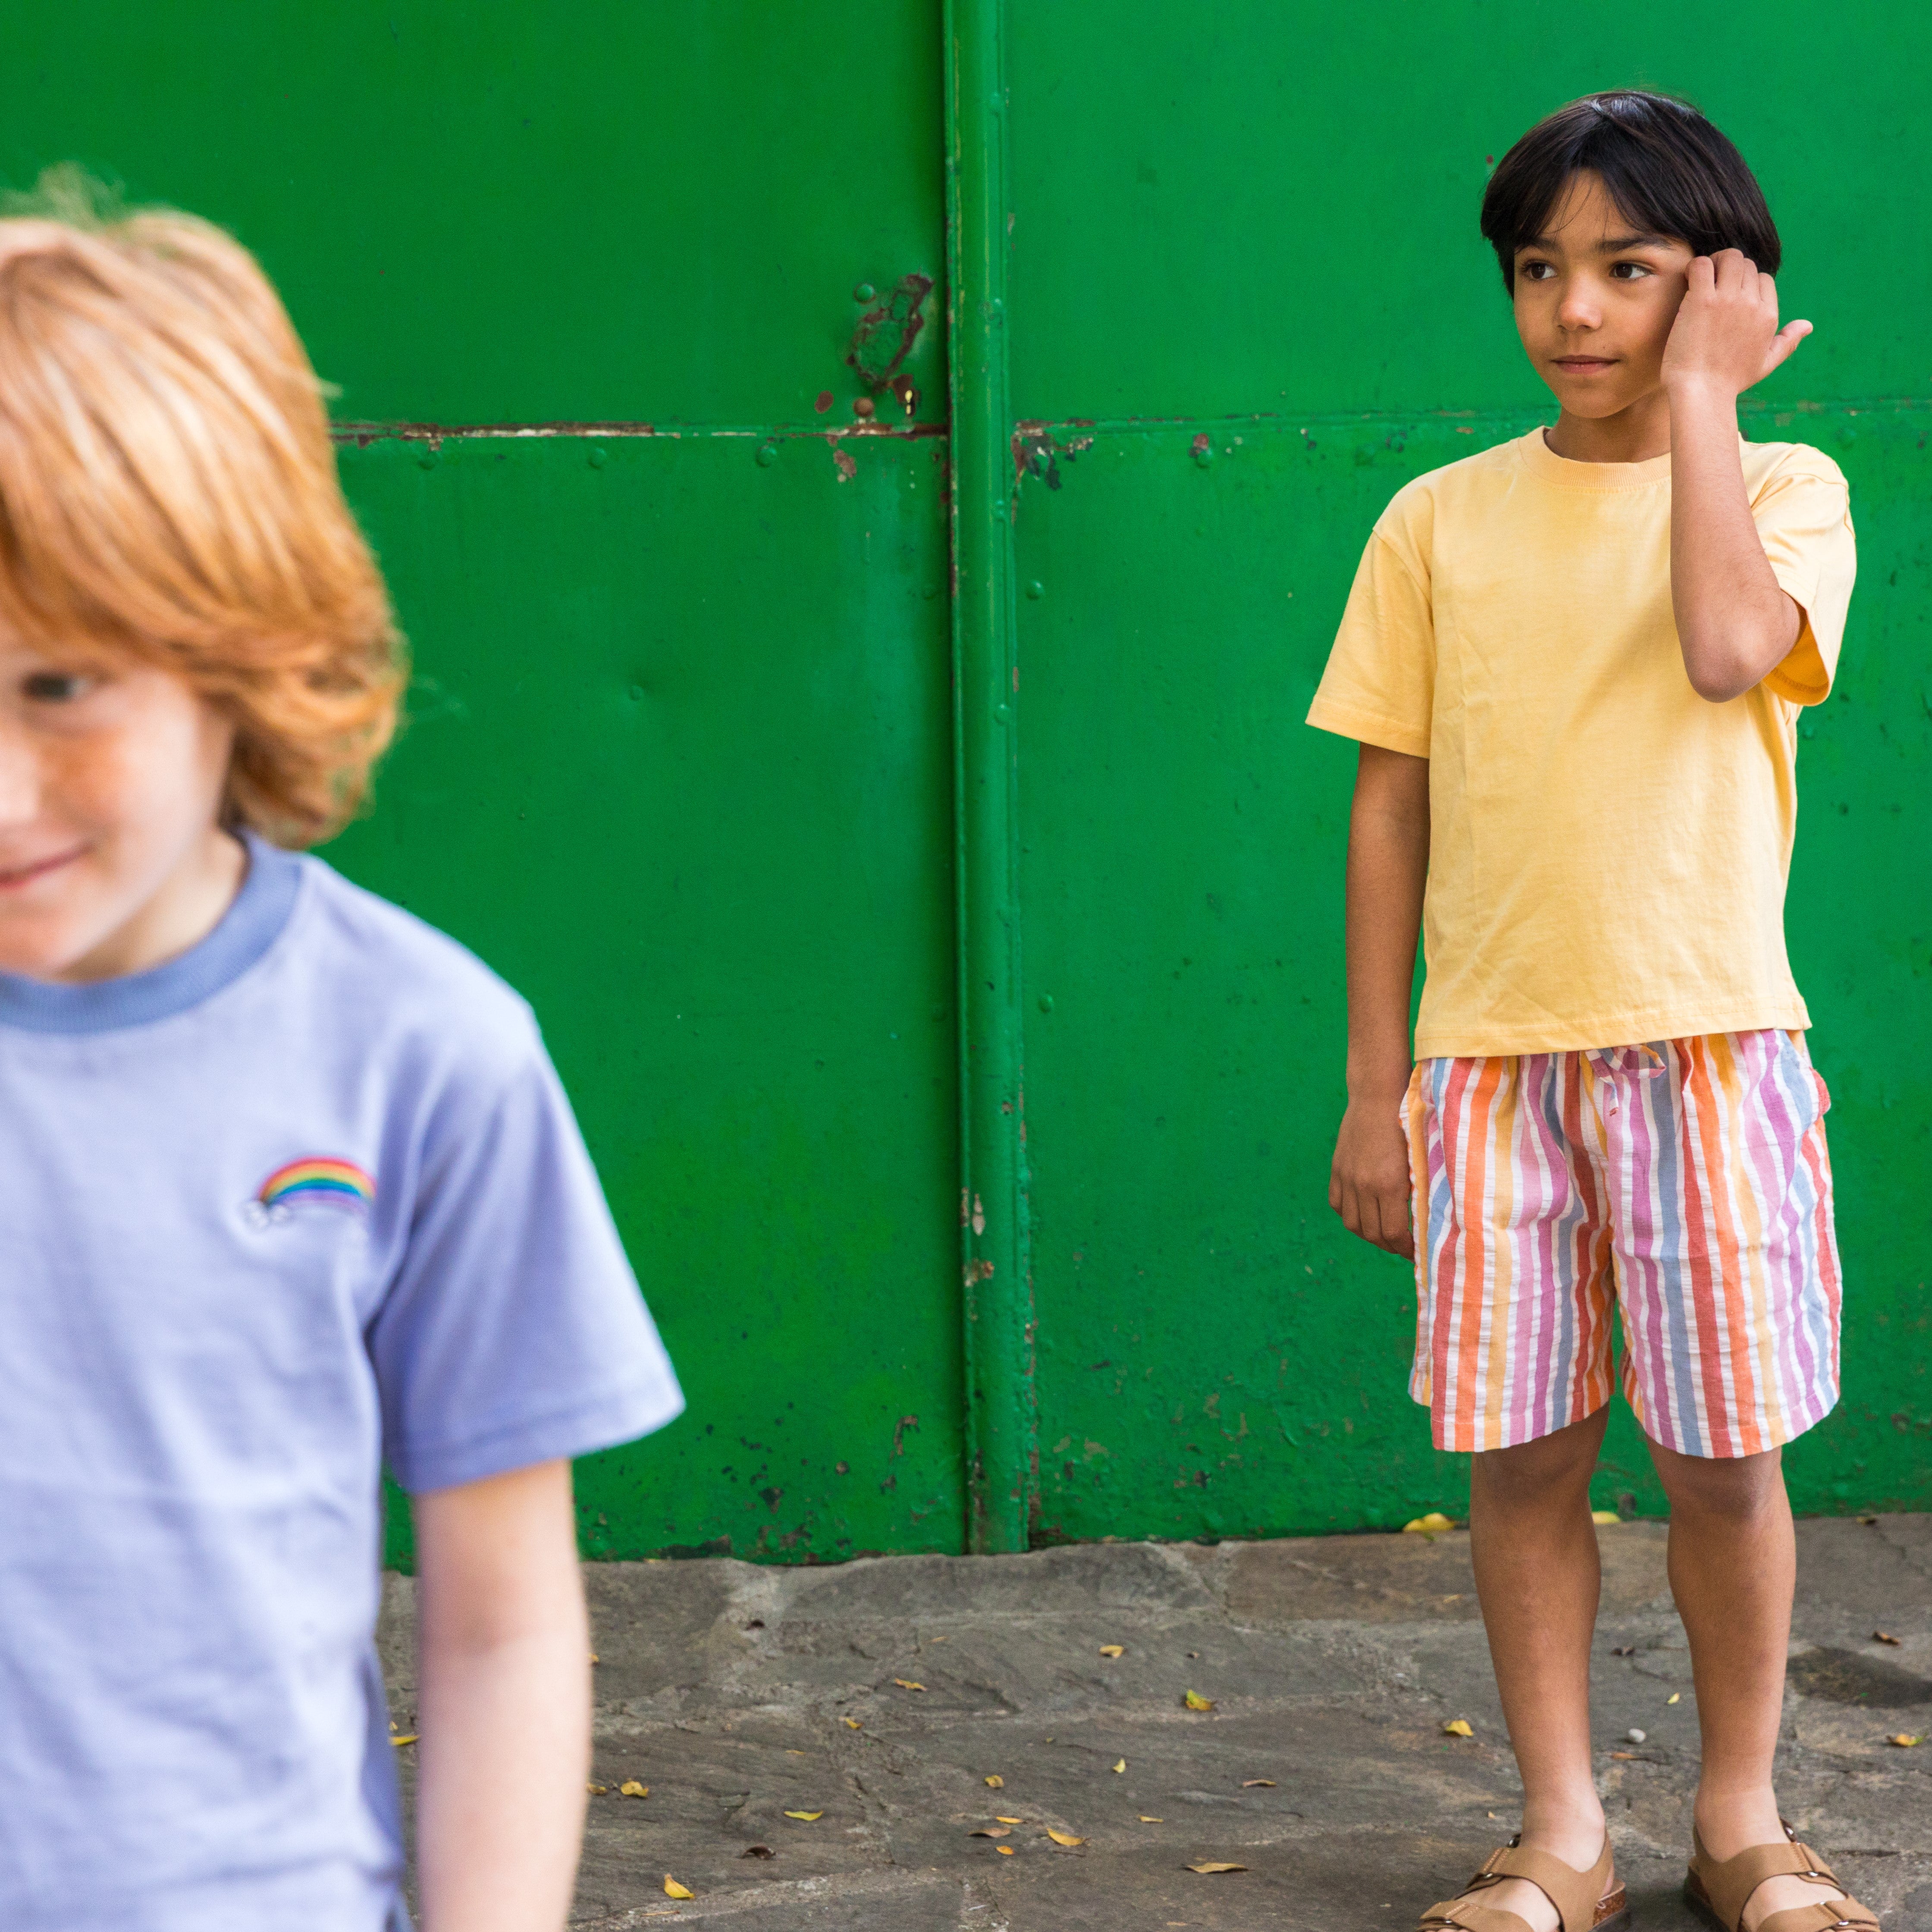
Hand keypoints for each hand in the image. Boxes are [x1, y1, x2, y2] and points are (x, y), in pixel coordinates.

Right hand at [1328, 1088, 1415, 1258]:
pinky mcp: (1337, 1169)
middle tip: (1402, 1246)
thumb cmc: (1408, 1125)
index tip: (1415, 1251)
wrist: (1377, 1097)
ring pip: (1352, 1223)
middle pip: (1372, 1233)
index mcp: (1388, 1184)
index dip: (1404, 1248)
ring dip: (1368, 1235)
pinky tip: (1363, 1214)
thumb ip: (1417, 1192)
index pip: (1393, 1233)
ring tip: (1383, 1235)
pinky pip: (1338, 1204)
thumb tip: (1424, 1222)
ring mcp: (1347, 1177)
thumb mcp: (1418, 1162)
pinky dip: (1350, 1215)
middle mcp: (1363, 1185)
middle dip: (1389, 1246)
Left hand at [1662, 248, 1810, 398]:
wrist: (1701, 393)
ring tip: (1698, 277)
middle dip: (1728, 268)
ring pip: (1729, 257)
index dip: (1744, 282)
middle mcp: (1752, 303)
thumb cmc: (1729, 382)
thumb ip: (1787, 342)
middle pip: (1746, 264)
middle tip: (1709, 282)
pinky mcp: (1702, 301)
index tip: (1726, 293)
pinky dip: (1694, 266)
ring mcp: (1728, 300)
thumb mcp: (1766, 363)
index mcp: (1768, 315)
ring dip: (1714, 261)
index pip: (1763, 279)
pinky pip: (1702, 265)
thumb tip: (1808, 325)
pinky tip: (1687, 279)